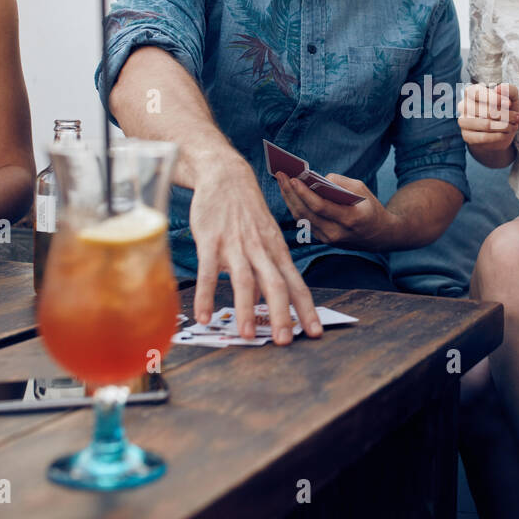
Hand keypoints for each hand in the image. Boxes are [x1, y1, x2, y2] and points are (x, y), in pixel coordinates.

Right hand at [189, 160, 319, 344]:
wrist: (226, 176)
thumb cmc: (246, 213)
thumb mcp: (263, 240)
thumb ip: (263, 271)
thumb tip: (259, 303)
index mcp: (276, 252)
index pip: (297, 284)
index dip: (307, 309)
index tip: (315, 332)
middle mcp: (261, 250)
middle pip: (276, 285)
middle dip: (282, 315)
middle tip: (285, 342)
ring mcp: (236, 245)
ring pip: (245, 280)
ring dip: (247, 309)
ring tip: (247, 336)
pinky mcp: (211, 241)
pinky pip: (208, 272)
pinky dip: (206, 295)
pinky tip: (204, 316)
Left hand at [277, 172, 396, 249]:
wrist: (379, 236)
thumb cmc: (370, 207)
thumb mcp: (362, 189)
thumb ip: (339, 182)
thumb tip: (315, 178)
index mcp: (350, 219)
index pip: (320, 207)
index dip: (304, 193)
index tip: (292, 179)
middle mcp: (336, 232)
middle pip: (306, 212)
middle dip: (291, 193)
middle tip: (280, 175)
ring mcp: (328, 238)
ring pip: (302, 218)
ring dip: (289, 199)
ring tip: (281, 182)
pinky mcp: (323, 239)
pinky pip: (305, 221)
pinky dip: (295, 206)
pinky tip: (289, 193)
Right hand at [458, 83, 518, 150]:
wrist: (500, 131)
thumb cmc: (504, 110)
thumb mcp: (512, 98)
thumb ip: (509, 90)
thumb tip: (499, 88)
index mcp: (471, 91)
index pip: (478, 93)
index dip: (494, 98)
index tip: (509, 104)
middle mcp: (463, 105)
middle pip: (485, 110)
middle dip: (505, 115)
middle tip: (518, 117)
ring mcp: (463, 121)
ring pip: (485, 124)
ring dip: (504, 126)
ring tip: (514, 126)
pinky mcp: (466, 136)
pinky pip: (483, 137)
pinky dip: (498, 136)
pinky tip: (505, 134)